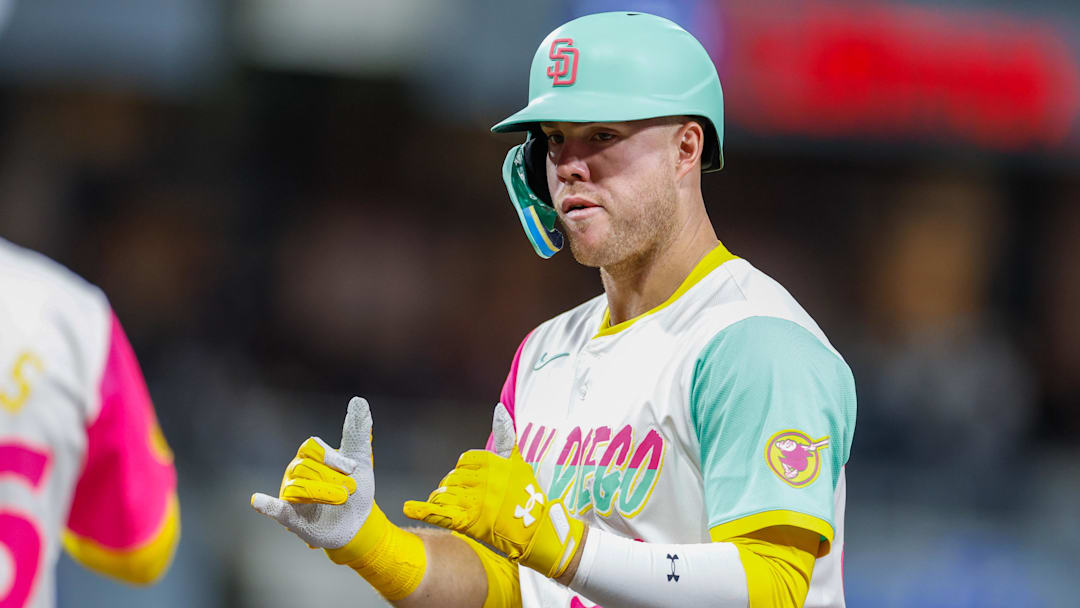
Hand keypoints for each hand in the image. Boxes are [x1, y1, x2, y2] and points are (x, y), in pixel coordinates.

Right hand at [251, 396, 373, 550]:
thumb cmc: (355, 487)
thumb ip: (357, 432)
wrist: (359, 521)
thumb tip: (359, 400)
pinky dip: (266, 505)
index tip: (352, 468)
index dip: (332, 457)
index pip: (312, 447)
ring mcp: (291, 495)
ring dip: (323, 493)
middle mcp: (296, 472)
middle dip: (332, 479)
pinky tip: (257, 501)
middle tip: (351, 490)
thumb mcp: (361, 459)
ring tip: (342, 500)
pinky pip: (276, 508)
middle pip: (306, 469)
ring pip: (298, 488)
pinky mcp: (291, 518)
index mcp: (310, 457)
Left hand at [404, 404, 583, 578]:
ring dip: (443, 499)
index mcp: (492, 463)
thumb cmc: (527, 495)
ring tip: (449, 504)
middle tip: (462, 496)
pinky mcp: (467, 522)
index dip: (465, 470)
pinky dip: (421, 510)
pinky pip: (439, 513)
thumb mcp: (519, 462)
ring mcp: (474, 502)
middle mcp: (482, 481)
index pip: (465, 460)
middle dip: (454, 486)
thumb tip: (499, 409)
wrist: (533, 530)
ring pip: (445, 494)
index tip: (471, 479)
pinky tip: (408, 508)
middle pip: (452, 478)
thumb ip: (506, 436)